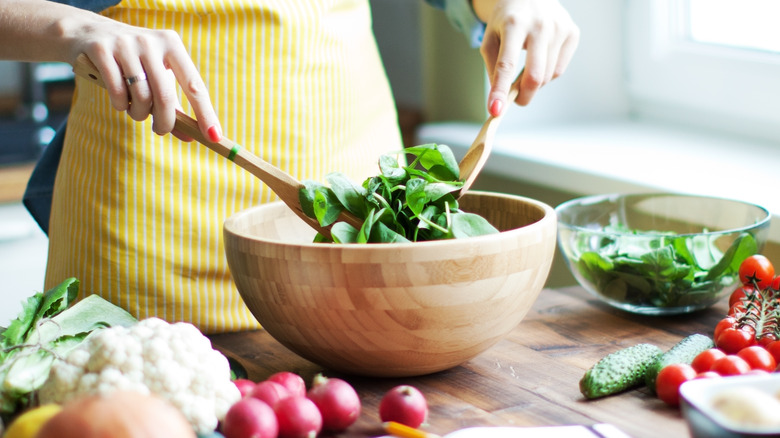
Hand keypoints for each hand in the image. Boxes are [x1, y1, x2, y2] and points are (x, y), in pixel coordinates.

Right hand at [66, 17, 220, 141]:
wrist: (85, 33)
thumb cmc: (131, 61)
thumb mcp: (155, 76)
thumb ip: (173, 106)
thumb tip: (191, 137)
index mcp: (172, 44)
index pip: (194, 85)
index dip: (205, 113)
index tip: (214, 136)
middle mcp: (151, 42)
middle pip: (165, 96)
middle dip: (165, 122)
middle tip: (160, 131)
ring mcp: (125, 44)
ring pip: (140, 96)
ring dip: (138, 114)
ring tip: (134, 111)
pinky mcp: (102, 50)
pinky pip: (116, 92)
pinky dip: (119, 105)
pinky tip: (118, 102)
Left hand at [472, 0, 579, 115]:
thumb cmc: (507, 20)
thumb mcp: (491, 38)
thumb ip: (493, 68)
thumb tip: (499, 100)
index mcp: (514, 24)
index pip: (506, 64)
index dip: (501, 90)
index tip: (495, 110)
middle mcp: (540, 25)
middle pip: (534, 75)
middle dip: (524, 96)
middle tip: (516, 101)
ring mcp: (560, 28)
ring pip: (547, 76)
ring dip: (534, 83)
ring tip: (525, 70)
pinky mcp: (572, 33)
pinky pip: (559, 69)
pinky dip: (547, 73)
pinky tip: (540, 59)